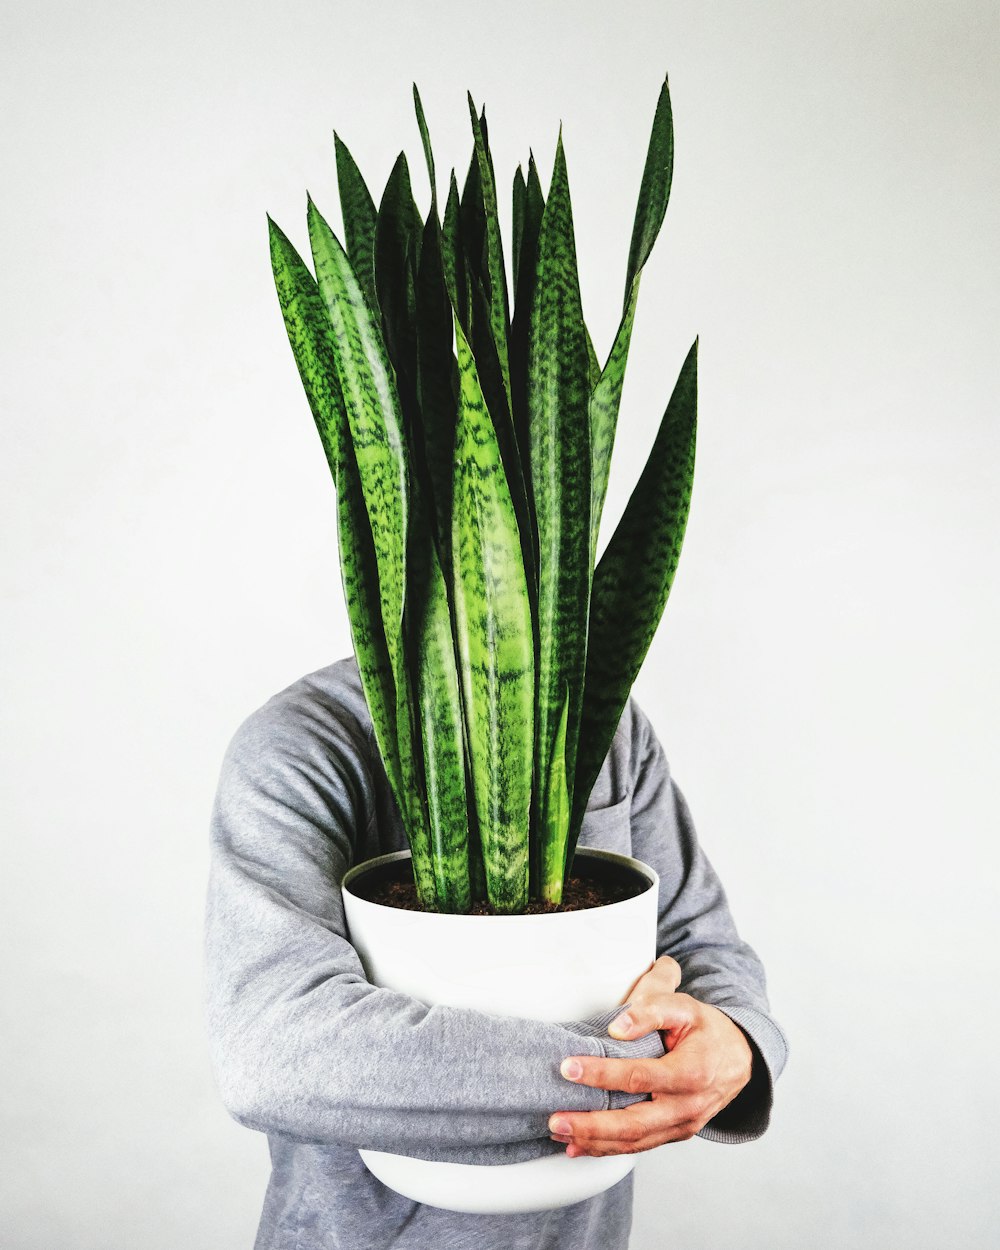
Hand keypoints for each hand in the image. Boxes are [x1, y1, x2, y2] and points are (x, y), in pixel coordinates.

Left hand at [549, 960, 752, 1156]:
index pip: (639, 1077)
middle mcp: (687, 1106)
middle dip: (592, 1125)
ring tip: (560, 1133)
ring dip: (594, 1141)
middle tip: (556, 1119)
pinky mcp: (674, 1134)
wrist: (738, 1057)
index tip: (568, 1067)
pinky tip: (579, 1146)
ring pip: (635, 1141)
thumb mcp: (684, 1006)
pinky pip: (640, 1145)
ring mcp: (682, 1125)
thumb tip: (616, 1027)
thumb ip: (651, 1009)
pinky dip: (608, 1148)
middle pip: (634, 1123)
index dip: (601, 1074)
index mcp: (691, 1072)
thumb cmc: (705, 1029)